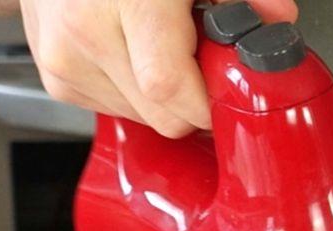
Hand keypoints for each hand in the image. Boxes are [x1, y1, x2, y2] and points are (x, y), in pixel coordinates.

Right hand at [21, 0, 297, 137]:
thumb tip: (277, 18)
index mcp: (126, 2)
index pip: (170, 89)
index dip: (208, 100)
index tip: (228, 88)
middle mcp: (85, 33)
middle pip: (161, 115)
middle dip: (192, 98)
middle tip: (200, 57)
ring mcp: (64, 59)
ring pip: (141, 117)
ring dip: (162, 95)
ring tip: (160, 42)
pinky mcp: (56, 76)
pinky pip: (114, 108)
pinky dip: (134, 89)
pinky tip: (133, 49)